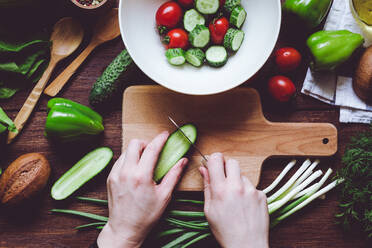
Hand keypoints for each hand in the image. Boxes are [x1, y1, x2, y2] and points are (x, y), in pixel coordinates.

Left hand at [97, 131, 187, 247]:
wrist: (125, 229)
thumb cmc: (146, 215)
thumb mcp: (164, 196)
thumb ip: (174, 175)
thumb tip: (183, 161)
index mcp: (141, 176)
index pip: (152, 149)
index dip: (160, 139)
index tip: (165, 134)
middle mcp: (126, 172)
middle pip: (135, 143)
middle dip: (146, 142)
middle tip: (153, 150)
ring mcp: (115, 174)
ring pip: (126, 150)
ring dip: (136, 151)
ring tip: (144, 161)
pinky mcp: (110, 178)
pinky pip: (120, 160)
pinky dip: (128, 159)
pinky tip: (135, 169)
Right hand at [199, 153, 268, 247]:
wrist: (247, 245)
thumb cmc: (225, 231)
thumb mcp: (209, 209)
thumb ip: (207, 186)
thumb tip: (203, 169)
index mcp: (220, 190)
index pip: (216, 160)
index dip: (214, 159)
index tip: (213, 163)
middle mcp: (237, 187)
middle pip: (232, 162)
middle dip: (227, 167)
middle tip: (224, 179)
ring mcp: (252, 190)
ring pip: (243, 175)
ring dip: (238, 182)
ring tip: (236, 199)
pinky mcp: (262, 195)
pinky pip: (253, 186)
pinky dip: (248, 192)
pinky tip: (245, 206)